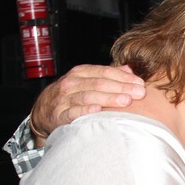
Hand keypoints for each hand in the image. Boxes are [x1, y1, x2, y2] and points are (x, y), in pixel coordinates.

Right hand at [30, 64, 145, 140]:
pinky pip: (72, 112)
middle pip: (100, 83)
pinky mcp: (59, 114)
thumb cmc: (70, 95)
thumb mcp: (87, 80)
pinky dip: (85, 111)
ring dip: (108, 98)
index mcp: (81, 73)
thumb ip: (108, 75)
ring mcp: (64, 98)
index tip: (141, 84)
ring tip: (125, 101)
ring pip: (89, 96)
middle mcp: (72, 83)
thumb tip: (130, 70)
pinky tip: (97, 110)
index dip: (124, 78)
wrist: (42, 111)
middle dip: (122, 88)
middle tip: (139, 93)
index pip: (105, 72)